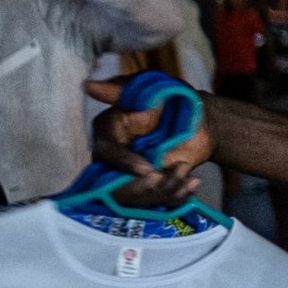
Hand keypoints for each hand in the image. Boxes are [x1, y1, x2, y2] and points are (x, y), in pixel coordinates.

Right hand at [85, 77, 213, 208]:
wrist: (200, 120)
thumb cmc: (171, 98)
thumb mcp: (148, 88)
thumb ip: (119, 90)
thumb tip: (88, 85)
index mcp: (108, 132)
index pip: (106, 153)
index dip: (124, 163)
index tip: (148, 169)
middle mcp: (113, 158)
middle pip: (117, 185)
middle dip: (147, 186)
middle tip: (173, 175)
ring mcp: (130, 176)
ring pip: (137, 197)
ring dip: (165, 190)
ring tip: (188, 174)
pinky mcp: (148, 188)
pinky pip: (155, 202)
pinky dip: (176, 196)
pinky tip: (193, 183)